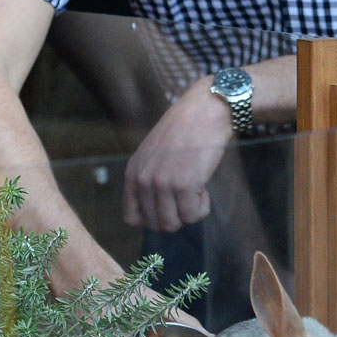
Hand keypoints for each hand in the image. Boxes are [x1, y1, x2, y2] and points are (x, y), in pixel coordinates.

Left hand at [123, 77, 232, 231]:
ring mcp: (163, 183)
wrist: (203, 113)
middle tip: (186, 199)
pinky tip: (204, 189)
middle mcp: (143, 180)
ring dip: (189, 214)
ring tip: (196, 194)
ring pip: (173, 223)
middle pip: (155, 224)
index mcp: (133, 173)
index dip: (152, 220)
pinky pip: (193, 215)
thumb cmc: (184, 131)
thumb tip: (157, 210)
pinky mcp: (184, 184)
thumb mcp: (153, 154)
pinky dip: (202, 208)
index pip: (132, 217)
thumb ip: (148, 178)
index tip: (168, 209)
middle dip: (175, 217)